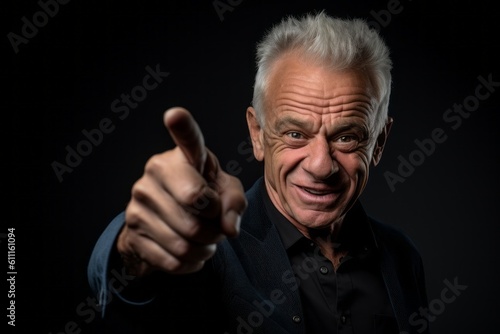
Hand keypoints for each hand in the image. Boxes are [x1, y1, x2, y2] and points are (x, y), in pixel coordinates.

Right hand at [117, 107, 246, 275]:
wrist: (162, 223)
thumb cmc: (201, 198)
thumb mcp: (225, 194)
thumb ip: (235, 204)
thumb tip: (228, 228)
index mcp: (183, 157)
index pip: (186, 140)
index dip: (182, 128)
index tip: (175, 115)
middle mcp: (155, 171)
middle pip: (198, 211)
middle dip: (216, 229)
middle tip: (214, 226)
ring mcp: (138, 201)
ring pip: (185, 242)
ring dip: (205, 249)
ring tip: (204, 240)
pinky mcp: (132, 230)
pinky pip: (172, 260)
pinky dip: (191, 263)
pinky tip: (190, 253)